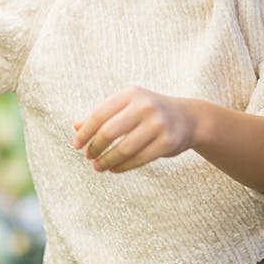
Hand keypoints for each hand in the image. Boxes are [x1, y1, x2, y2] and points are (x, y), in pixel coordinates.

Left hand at [72, 86, 203, 172]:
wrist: (187, 118)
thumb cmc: (148, 112)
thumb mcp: (127, 106)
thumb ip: (103, 115)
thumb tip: (76, 127)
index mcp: (130, 94)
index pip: (99, 114)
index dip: (85, 132)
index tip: (77, 145)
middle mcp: (145, 106)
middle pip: (109, 131)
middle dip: (95, 147)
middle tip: (89, 157)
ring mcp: (158, 124)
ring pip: (124, 148)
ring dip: (107, 160)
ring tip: (98, 167)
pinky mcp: (167, 142)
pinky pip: (139, 159)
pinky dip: (123, 166)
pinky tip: (114, 168)